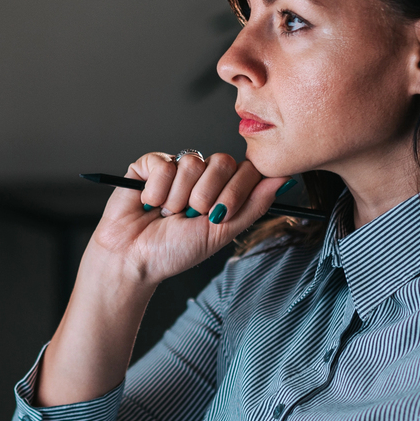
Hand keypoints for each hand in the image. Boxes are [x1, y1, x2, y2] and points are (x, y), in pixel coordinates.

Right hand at [33, 151, 286, 408]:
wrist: (134, 259)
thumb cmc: (174, 252)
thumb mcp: (222, 233)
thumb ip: (254, 205)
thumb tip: (285, 179)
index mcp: (222, 189)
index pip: (243, 169)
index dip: (233, 191)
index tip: (218, 215)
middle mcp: (201, 175)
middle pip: (221, 161)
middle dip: (206, 195)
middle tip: (191, 215)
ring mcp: (175, 168)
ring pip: (191, 162)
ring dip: (178, 198)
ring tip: (166, 213)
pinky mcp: (149, 165)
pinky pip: (163, 164)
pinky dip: (156, 191)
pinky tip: (149, 204)